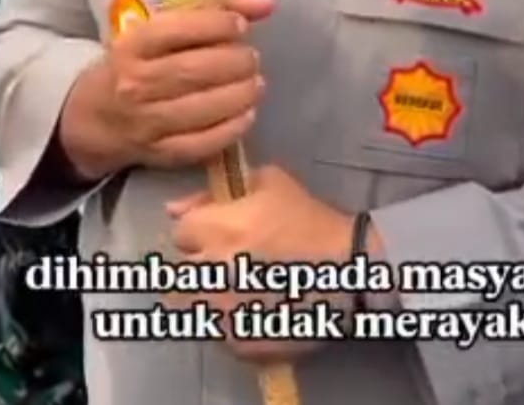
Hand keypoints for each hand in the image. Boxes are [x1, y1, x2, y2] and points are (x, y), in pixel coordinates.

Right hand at [101, 0, 273, 170]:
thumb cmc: (137, 62)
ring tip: (255, 84)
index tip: (240, 26)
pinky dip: (231, 129)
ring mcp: (145, 121)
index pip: (178, 29)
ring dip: (239, 95)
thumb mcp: (162, 27)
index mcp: (133, 44)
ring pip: (201, 108)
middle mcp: (135, 83)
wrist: (94, 116)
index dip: (217, 25)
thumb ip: (215, 9)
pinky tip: (246, 114)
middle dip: (235, 63)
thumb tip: (267, 5)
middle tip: (252, 59)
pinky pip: (201, 144)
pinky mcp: (158, 153)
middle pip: (194, 70)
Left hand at [167, 165, 353, 361]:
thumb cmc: (310, 219)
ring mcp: (223, 312)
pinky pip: (216, 332)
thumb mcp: (270, 182)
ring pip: (190, 306)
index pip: (181, 232)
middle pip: (178, 272)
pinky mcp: (239, 341)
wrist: (349, 268)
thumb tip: (174, 208)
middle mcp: (212, 272)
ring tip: (234, 287)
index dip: (200, 228)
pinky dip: (227, 320)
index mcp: (217, 230)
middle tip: (223, 260)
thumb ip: (216, 192)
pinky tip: (251, 308)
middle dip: (197, 263)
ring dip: (205, 294)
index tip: (220, 231)